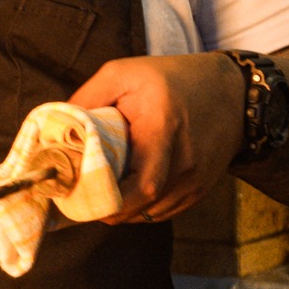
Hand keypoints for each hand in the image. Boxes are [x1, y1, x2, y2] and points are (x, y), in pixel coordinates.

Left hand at [68, 52, 244, 224]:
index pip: (140, 185)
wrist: (231, 92)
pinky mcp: (199, 190)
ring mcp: (195, 181)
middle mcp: (184, 162)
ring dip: (122, 211)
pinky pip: (163, 212)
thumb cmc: (172, 79)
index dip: (107, 199)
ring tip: (98, 194)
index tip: (77, 193)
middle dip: (105, 209)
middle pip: (140, 207)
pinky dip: (141, 209)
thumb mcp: (124, 74)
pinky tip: (125, 193)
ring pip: (149, 214)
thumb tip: (57, 128)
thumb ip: (88, 99)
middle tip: (78, 197)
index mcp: (163, 130)